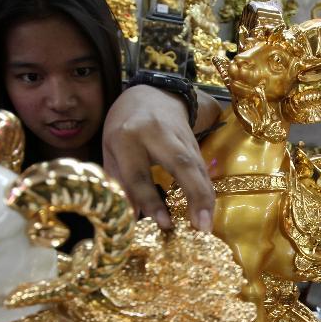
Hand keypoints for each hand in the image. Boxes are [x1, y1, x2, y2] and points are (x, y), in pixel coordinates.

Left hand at [102, 85, 219, 230]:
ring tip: (208, 225)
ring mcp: (179, 137)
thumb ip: (118, 184)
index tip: (164, 224)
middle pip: (181, 164)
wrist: (151, 95)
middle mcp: (156, 134)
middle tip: (201, 226)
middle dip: (194, 195)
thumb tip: (129, 219)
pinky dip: (206, 192)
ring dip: (205, 198)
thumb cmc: (124, 127)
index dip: (151, 201)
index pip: (139, 174)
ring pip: (197, 167)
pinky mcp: (194, 142)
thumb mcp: (111, 151)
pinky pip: (202, 169)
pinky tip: (209, 212)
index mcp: (127, 137)